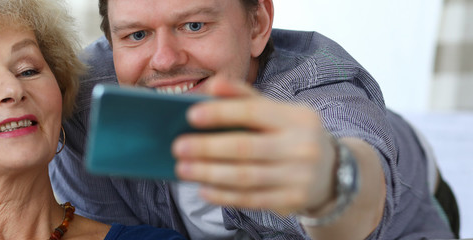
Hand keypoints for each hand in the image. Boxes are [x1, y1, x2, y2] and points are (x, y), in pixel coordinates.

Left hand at [172, 79, 337, 213]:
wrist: (333, 173)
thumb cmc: (292, 136)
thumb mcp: (279, 113)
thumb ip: (246, 97)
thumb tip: (213, 84)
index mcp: (298, 118)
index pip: (254, 112)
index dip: (221, 113)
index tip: (190, 115)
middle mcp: (302, 146)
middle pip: (246, 147)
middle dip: (208, 148)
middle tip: (178, 147)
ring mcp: (299, 176)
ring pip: (246, 176)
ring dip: (209, 173)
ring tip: (183, 169)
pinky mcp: (292, 200)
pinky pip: (251, 199)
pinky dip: (224, 195)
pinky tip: (203, 190)